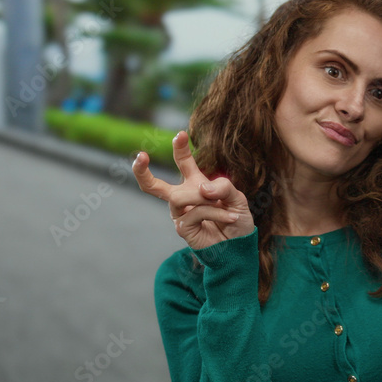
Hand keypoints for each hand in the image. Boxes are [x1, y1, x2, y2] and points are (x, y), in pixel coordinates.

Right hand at [132, 131, 253, 249]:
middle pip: (153, 185)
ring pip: (178, 197)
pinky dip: (216, 212)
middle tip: (140, 156)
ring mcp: (181, 214)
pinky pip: (195, 213)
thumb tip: (201, 187)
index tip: (180, 134)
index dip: (180, 148)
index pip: (183, 162)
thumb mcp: (237, 198)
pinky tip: (231, 217)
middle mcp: (184, 197)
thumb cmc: (237, 220)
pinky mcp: (183, 229)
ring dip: (203, 198)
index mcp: (196, 183)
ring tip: (223, 204)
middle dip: (141, 171)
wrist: (240, 246)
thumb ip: (223, 186)